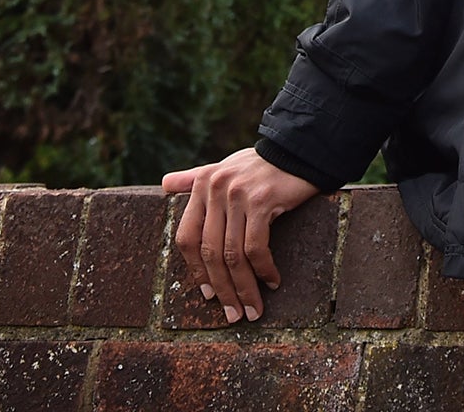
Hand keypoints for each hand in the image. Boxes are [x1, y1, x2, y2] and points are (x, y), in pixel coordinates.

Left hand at [162, 148, 321, 323]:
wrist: (299, 150)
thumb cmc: (262, 164)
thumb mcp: (225, 167)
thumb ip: (193, 178)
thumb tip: (164, 184)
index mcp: (202, 185)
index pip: (187, 237)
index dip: (196, 270)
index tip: (209, 294)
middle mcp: (215, 189)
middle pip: (210, 251)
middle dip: (222, 289)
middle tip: (233, 313)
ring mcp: (237, 195)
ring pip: (233, 254)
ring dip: (244, 288)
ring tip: (253, 308)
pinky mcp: (261, 201)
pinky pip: (256, 247)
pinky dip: (263, 270)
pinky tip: (272, 281)